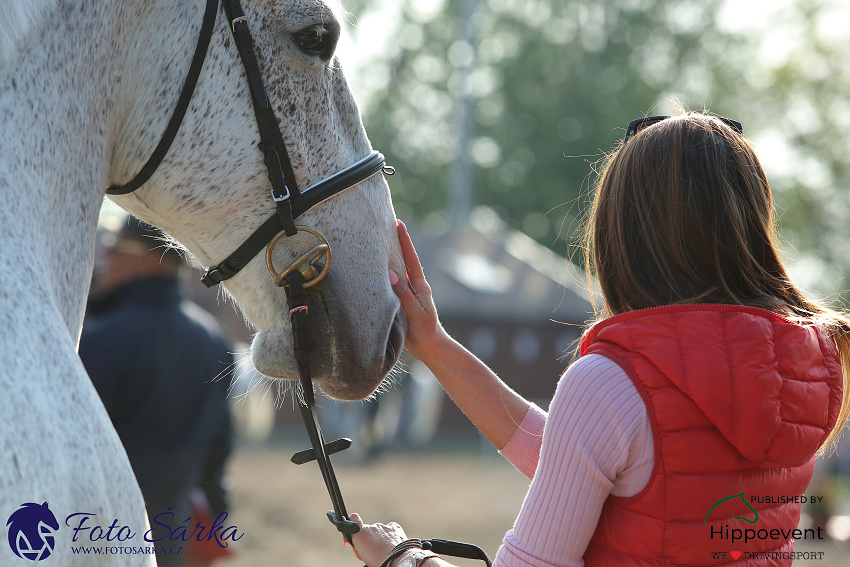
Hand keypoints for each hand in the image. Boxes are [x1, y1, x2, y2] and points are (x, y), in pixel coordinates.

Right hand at [349, 512, 407, 566]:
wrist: (396, 560)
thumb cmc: (378, 561)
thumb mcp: (362, 554)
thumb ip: (358, 543)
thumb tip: (358, 541)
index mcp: (361, 533)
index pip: (353, 518)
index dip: (353, 523)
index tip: (354, 532)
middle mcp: (371, 527)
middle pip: (367, 531)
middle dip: (368, 539)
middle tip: (373, 550)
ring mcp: (383, 526)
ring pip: (379, 531)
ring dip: (379, 538)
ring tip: (384, 550)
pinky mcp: (394, 527)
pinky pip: (389, 529)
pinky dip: (389, 535)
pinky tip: (391, 544)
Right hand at [389, 220, 449, 361]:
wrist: (430, 348)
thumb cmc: (424, 331)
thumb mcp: (414, 311)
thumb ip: (403, 293)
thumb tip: (391, 273)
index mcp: (420, 286)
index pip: (411, 258)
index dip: (405, 241)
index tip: (399, 224)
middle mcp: (415, 286)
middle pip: (405, 259)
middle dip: (398, 242)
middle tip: (390, 224)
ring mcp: (409, 293)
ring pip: (399, 270)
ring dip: (392, 256)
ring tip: (382, 241)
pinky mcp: (403, 301)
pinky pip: (394, 283)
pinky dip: (387, 272)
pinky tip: (380, 269)